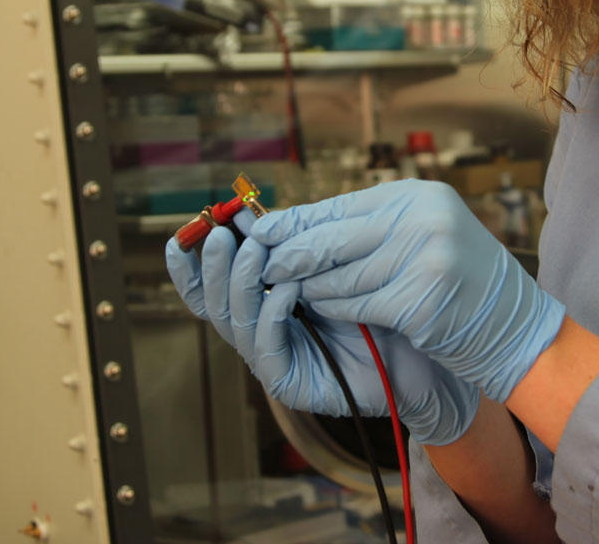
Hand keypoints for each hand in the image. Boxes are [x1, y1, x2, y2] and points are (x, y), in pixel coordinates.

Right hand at [165, 217, 477, 445]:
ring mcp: (273, 358)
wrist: (420, 348)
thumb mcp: (333, 262)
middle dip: (213, 268)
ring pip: (238, 323)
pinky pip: (268, 346)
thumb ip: (296, 243)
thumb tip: (252, 214)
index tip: (178, 238)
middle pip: (216, 304)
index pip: (212, 286)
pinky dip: (272, 314)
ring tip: (250, 251)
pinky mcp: (290, 382)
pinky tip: (284, 290)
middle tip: (219, 236)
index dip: (190, 267)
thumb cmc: (379, 299)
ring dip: (241, 284)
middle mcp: (260, 331)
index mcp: (262, 301)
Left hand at [251, 180, 565, 403]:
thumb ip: (372, 230)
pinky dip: (333, 308)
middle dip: (292, 254)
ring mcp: (424, 256)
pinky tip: (320, 310)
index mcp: (417, 196)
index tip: (260, 230)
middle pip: (334, 236)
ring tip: (289, 291)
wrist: (513, 326)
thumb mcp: (422, 237)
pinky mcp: (420, 298)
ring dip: (310, 287)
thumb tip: (302, 229)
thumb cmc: (460, 282)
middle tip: (261, 265)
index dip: (296, 220)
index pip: (340, 204)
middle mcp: (422, 218)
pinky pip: (356, 303)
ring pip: (340, 274)